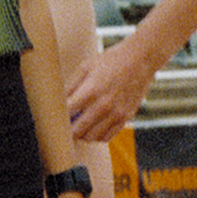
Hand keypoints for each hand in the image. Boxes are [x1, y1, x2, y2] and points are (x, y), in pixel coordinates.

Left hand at [64, 24, 166, 143]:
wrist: (140, 59)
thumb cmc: (110, 61)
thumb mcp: (86, 67)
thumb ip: (71, 86)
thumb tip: (59, 103)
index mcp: (91, 90)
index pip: (67, 113)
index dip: (59, 116)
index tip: (56, 116)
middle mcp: (103, 105)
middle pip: (78, 130)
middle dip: (68, 130)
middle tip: (66, 124)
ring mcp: (116, 113)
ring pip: (91, 137)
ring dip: (82, 135)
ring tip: (79, 126)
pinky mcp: (126, 117)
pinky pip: (107, 137)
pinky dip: (97, 136)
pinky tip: (94, 127)